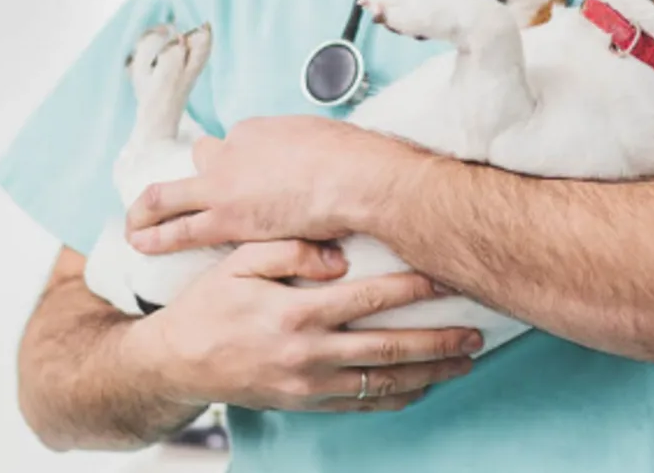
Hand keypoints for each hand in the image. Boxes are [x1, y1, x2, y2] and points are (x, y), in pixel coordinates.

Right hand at [122, 240, 480, 412]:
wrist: (176, 362)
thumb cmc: (208, 305)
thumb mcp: (237, 262)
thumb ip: (287, 250)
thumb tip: (338, 255)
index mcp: (295, 311)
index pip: (369, 297)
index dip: (413, 287)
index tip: (446, 277)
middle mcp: (308, 352)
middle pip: (390, 345)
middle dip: (439, 339)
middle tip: (476, 330)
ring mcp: (309, 384)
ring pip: (384, 380)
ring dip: (430, 371)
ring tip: (465, 360)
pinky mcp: (306, 404)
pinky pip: (363, 403)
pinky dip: (399, 396)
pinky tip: (425, 385)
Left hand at [127, 116, 411, 253]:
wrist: (357, 178)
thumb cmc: (354, 161)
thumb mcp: (328, 141)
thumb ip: (310, 151)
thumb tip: (318, 160)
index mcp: (260, 131)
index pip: (240, 146)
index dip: (244, 164)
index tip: (252, 179)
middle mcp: (234, 150)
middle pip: (202, 157)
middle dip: (195, 174)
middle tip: (186, 192)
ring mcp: (225, 183)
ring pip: (169, 194)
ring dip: (148, 209)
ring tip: (135, 223)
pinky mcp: (226, 219)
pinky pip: (177, 229)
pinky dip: (155, 237)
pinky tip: (140, 243)